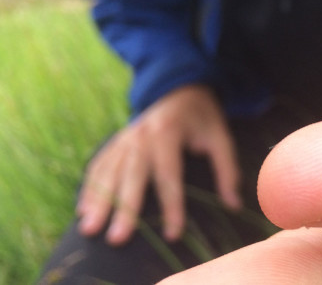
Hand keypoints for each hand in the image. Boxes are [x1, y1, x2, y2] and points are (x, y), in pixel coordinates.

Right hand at [76, 85, 241, 244]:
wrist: (180, 87)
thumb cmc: (202, 117)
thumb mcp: (221, 136)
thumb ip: (227, 169)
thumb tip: (234, 205)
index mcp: (168, 132)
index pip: (169, 174)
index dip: (171, 205)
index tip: (172, 233)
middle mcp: (141, 135)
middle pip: (131, 176)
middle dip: (123, 209)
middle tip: (116, 239)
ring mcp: (124, 138)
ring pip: (108, 172)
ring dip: (98, 202)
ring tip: (89, 229)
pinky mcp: (116, 142)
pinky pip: (98, 165)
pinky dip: (89, 188)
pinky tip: (82, 211)